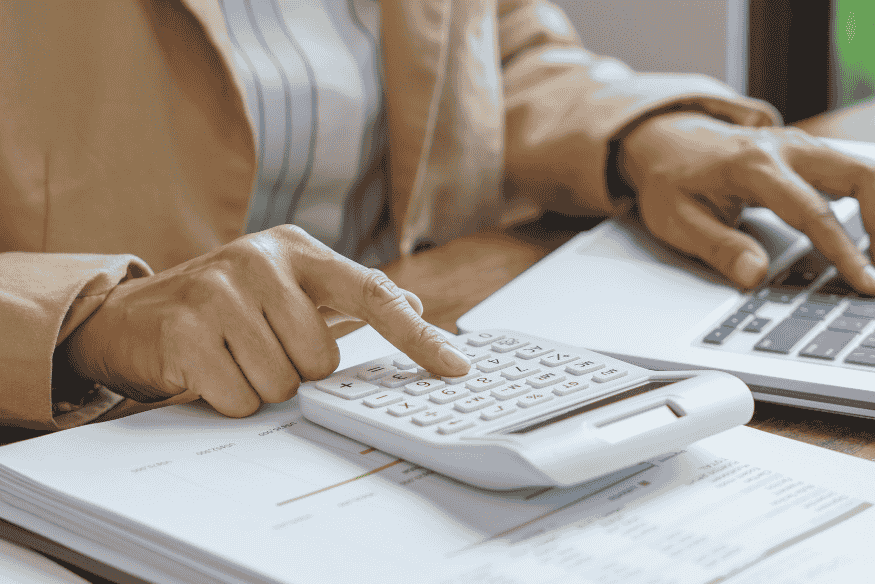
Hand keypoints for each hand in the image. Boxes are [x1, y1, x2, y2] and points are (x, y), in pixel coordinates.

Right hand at [61, 225, 470, 416]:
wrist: (131, 315)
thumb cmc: (222, 305)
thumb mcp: (285, 286)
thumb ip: (348, 296)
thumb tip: (413, 305)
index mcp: (296, 249)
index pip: (373, 294)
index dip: (417, 336)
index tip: (456, 367)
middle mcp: (260, 261)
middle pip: (323, 359)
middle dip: (295, 370)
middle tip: (259, 348)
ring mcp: (219, 292)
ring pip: (283, 383)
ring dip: (261, 385)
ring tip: (232, 356)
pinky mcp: (187, 330)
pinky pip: (241, 399)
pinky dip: (229, 398)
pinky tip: (208, 369)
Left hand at [617, 112, 874, 292]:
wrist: (664, 140)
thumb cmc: (670, 181)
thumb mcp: (676, 219)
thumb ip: (718, 247)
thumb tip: (755, 276)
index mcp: (753, 166)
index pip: (813, 213)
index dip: (845, 252)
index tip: (866, 283)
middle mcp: (786, 148)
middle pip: (863, 177)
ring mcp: (802, 146)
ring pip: (865, 171)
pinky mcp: (809, 153)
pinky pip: (854, 173)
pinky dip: (873, 203)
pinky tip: (873, 238)